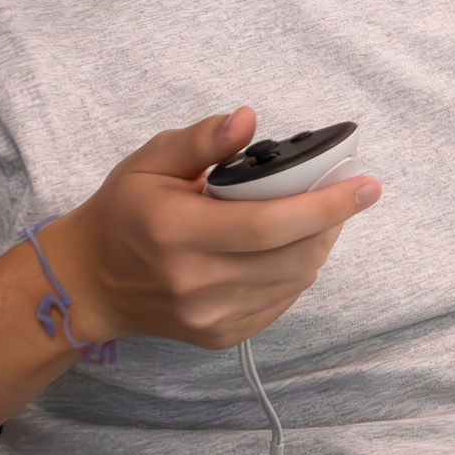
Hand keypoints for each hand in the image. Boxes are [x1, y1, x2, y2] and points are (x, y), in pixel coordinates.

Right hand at [32, 109, 378, 349]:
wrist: (89, 283)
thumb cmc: (123, 213)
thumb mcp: (149, 161)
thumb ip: (201, 139)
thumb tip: (248, 118)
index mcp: (178, 231)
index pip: (269, 224)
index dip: (324, 205)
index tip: (366, 186)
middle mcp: (195, 281)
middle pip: (292, 256)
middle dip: (331, 222)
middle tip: (346, 195)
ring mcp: (209, 316)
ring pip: (294, 280)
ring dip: (317, 245)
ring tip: (317, 217)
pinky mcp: (219, 336)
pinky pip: (280, 302)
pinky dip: (295, 272)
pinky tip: (287, 249)